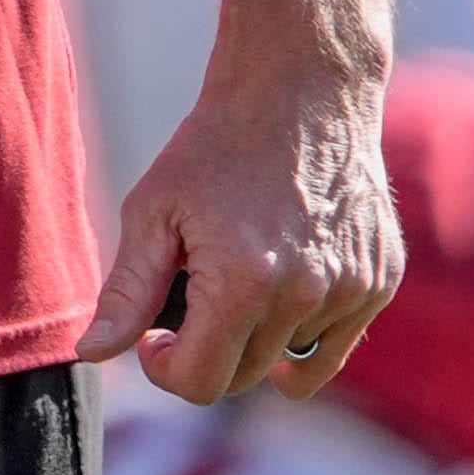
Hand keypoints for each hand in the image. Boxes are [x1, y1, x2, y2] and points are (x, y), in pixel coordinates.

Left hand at [79, 54, 399, 405]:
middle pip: (241, 378)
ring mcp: (352, 291)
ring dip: (254, 337)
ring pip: (286, 362)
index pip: (200, 383)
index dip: (163, 368)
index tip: (153, 335)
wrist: (300, 91)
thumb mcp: (153, 211)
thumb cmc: (216, 147)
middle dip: (204, 354)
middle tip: (188, 301)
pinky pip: (332, 346)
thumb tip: (93, 353)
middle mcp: (306, 295)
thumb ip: (126, 292)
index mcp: (245, 283)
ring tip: (238, 271)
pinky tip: (278, 290)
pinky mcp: (380, 282)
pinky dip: (300, 331)